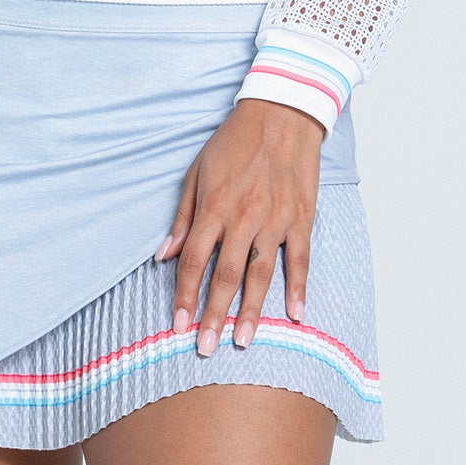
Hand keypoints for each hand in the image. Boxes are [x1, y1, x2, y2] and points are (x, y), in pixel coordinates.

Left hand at [154, 98, 324, 353]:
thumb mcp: (197, 172)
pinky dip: (298, 288)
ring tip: (240, 342)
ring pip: (260, 275)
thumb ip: (183, 217)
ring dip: (250, 311)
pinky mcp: (301, 218)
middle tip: (205, 349)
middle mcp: (243, 218)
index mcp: (214, 206)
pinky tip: (294, 316)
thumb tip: (164, 255)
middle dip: (213, 315)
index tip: (178, 326)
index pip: (194, 260)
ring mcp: (275, 220)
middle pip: (225, 275)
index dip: (184, 296)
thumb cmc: (233, 143)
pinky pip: (299, 260)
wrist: (281, 115)